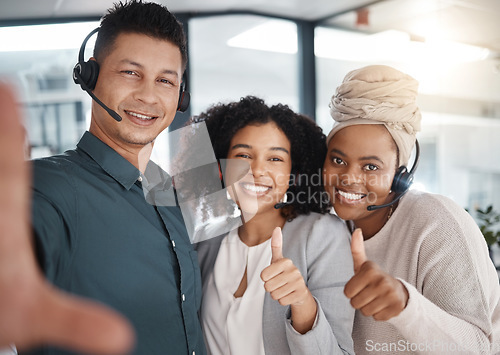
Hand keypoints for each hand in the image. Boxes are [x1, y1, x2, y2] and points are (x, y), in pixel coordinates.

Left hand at [0, 84, 133, 353]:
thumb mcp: (35, 318)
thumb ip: (76, 323)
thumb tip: (119, 336)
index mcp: (5, 228)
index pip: (10, 173)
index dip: (9, 133)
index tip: (6, 91)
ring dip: (0, 141)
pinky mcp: (0, 223)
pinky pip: (3, 186)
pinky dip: (5, 158)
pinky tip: (8, 151)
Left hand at [260, 227, 316, 332]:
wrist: (299, 290)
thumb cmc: (284, 273)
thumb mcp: (278, 260)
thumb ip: (276, 245)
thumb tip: (277, 228)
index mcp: (285, 261)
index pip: (263, 276)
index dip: (265, 278)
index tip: (274, 275)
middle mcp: (294, 270)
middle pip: (267, 286)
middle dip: (270, 287)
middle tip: (279, 283)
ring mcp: (299, 283)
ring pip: (274, 295)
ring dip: (276, 294)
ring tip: (284, 288)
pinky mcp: (301, 294)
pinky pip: (281, 301)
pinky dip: (282, 300)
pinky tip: (289, 294)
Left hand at [344, 228, 408, 320]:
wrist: (398, 292)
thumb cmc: (374, 279)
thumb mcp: (364, 265)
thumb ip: (356, 249)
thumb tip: (357, 231)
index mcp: (370, 270)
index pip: (347, 292)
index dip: (351, 291)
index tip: (360, 286)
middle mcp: (381, 281)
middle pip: (355, 303)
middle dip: (359, 301)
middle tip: (368, 294)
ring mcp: (391, 295)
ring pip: (365, 312)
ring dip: (368, 308)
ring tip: (375, 299)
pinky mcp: (396, 308)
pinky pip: (376, 317)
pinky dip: (378, 314)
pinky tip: (383, 305)